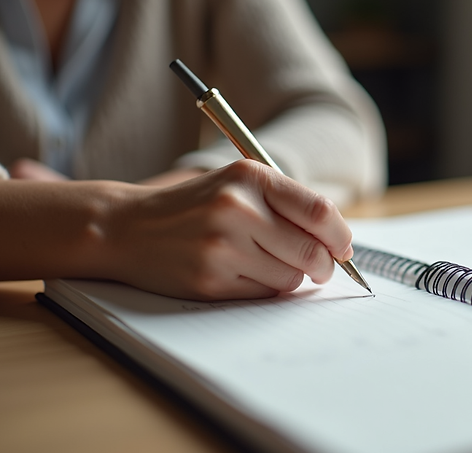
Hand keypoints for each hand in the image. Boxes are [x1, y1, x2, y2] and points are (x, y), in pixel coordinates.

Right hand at [0, 160, 352, 300]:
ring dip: (289, 277)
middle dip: (323, 265)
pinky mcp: (210, 279)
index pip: (319, 211)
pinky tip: (241, 273)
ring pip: (290, 278)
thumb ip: (286, 203)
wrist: (128, 227)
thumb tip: (339, 242)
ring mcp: (222, 246)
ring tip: (263, 262)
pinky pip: (263, 294)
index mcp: (250, 177)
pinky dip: (264, 289)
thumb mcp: (237, 184)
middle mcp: (237, 208)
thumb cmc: (194, 206)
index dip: (340, 236)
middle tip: (319, 268)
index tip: (343, 247)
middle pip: (312, 252)